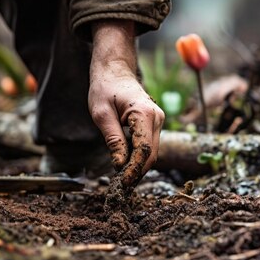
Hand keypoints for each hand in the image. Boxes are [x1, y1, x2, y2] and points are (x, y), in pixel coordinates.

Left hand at [89, 20, 164, 186]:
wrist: (115, 71)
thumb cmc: (105, 89)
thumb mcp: (101, 114)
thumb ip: (113, 139)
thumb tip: (120, 164)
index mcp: (144, 113)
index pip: (143, 149)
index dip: (134, 169)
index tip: (122, 183)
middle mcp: (157, 117)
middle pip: (151, 154)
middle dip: (137, 172)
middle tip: (120, 187)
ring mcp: (159, 121)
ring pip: (152, 152)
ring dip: (138, 166)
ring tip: (122, 179)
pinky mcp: (155, 124)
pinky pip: (149, 146)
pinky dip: (139, 158)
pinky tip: (126, 166)